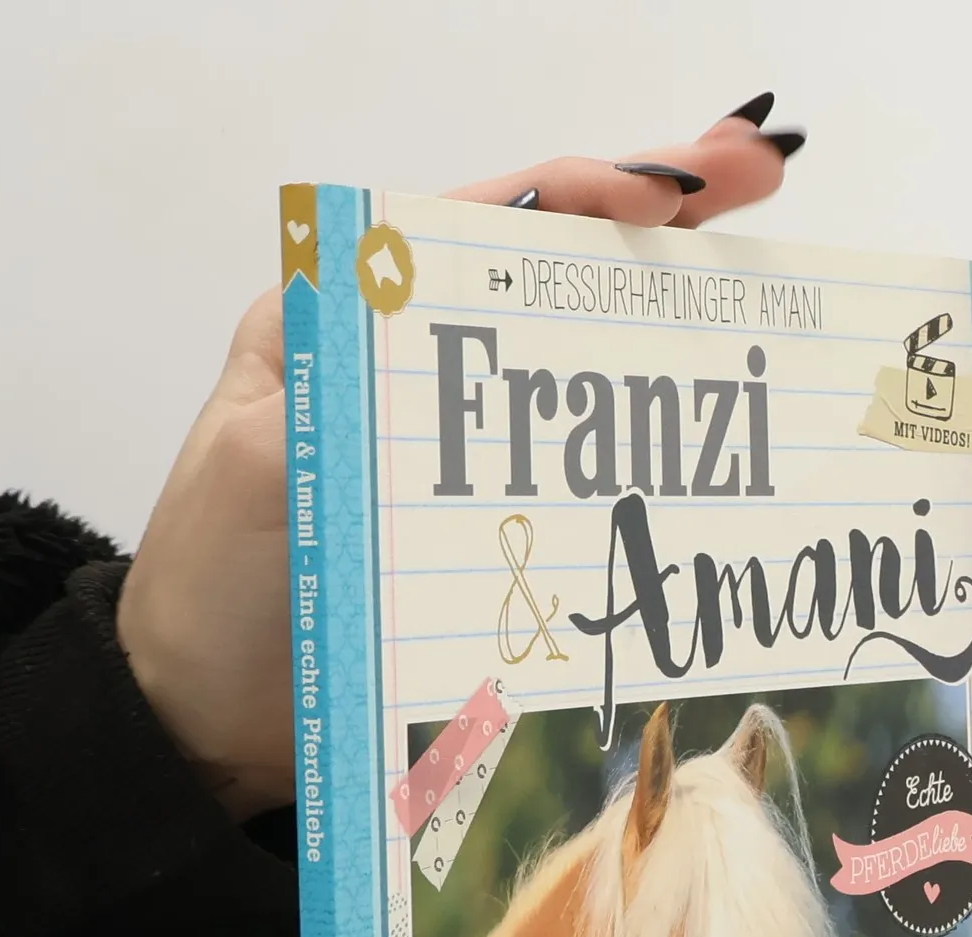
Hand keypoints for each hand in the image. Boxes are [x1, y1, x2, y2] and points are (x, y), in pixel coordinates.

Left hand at [116, 99, 803, 820]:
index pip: (477, 220)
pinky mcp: (483, 528)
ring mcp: (455, 450)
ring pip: (577, 362)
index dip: (582, 190)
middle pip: (548, 269)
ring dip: (668, 316)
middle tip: (761, 175)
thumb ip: (340, 402)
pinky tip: (711, 432)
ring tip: (763, 273)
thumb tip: (436, 362)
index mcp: (345, 319)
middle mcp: (410, 367)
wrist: (207, 725)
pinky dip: (645, 444)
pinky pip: (577, 470)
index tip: (670, 188)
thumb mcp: (255, 475)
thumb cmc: (212, 593)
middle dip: (658, 214)